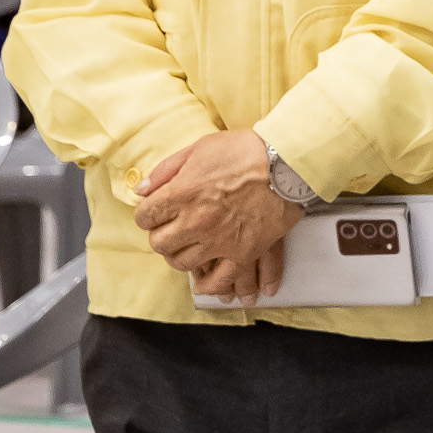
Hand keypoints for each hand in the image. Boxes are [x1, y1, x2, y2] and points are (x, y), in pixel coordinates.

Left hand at [135, 131, 305, 293]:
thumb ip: (167, 169)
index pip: (145, 216)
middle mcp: (195, 221)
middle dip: (161, 235)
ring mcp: (219, 240)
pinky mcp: (243, 252)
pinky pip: (219, 279)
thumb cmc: (248, 150)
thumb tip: (142, 189)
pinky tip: (203, 282)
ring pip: (182, 263)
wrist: (290, 162)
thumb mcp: (202, 147)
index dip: (148, 213)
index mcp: (182, 193)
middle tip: (171, 228)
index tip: (156, 212)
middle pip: (160, 243)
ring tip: (187, 248)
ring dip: (180, 256)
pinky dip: (208, 285)